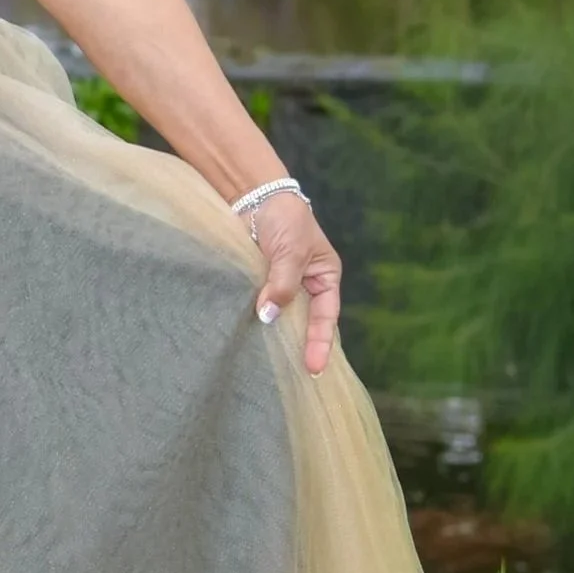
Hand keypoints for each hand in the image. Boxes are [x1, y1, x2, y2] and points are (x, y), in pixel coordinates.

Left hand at [250, 192, 340, 374]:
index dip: (320, 342)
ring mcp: (279, 285)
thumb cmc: (284, 218)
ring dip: (274, 335)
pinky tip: (247, 338)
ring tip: (270, 364)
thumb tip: (269, 315)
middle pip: (304, 322)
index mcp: (324, 277)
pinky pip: (258, 305)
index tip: (313, 367)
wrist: (253, 195)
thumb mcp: (290, 251)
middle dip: (299, 346)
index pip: (326, 316)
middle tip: (295, 377)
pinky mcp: (256, 283)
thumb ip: (282, 284)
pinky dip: (254, 320)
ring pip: (280, 316)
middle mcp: (304, 285)